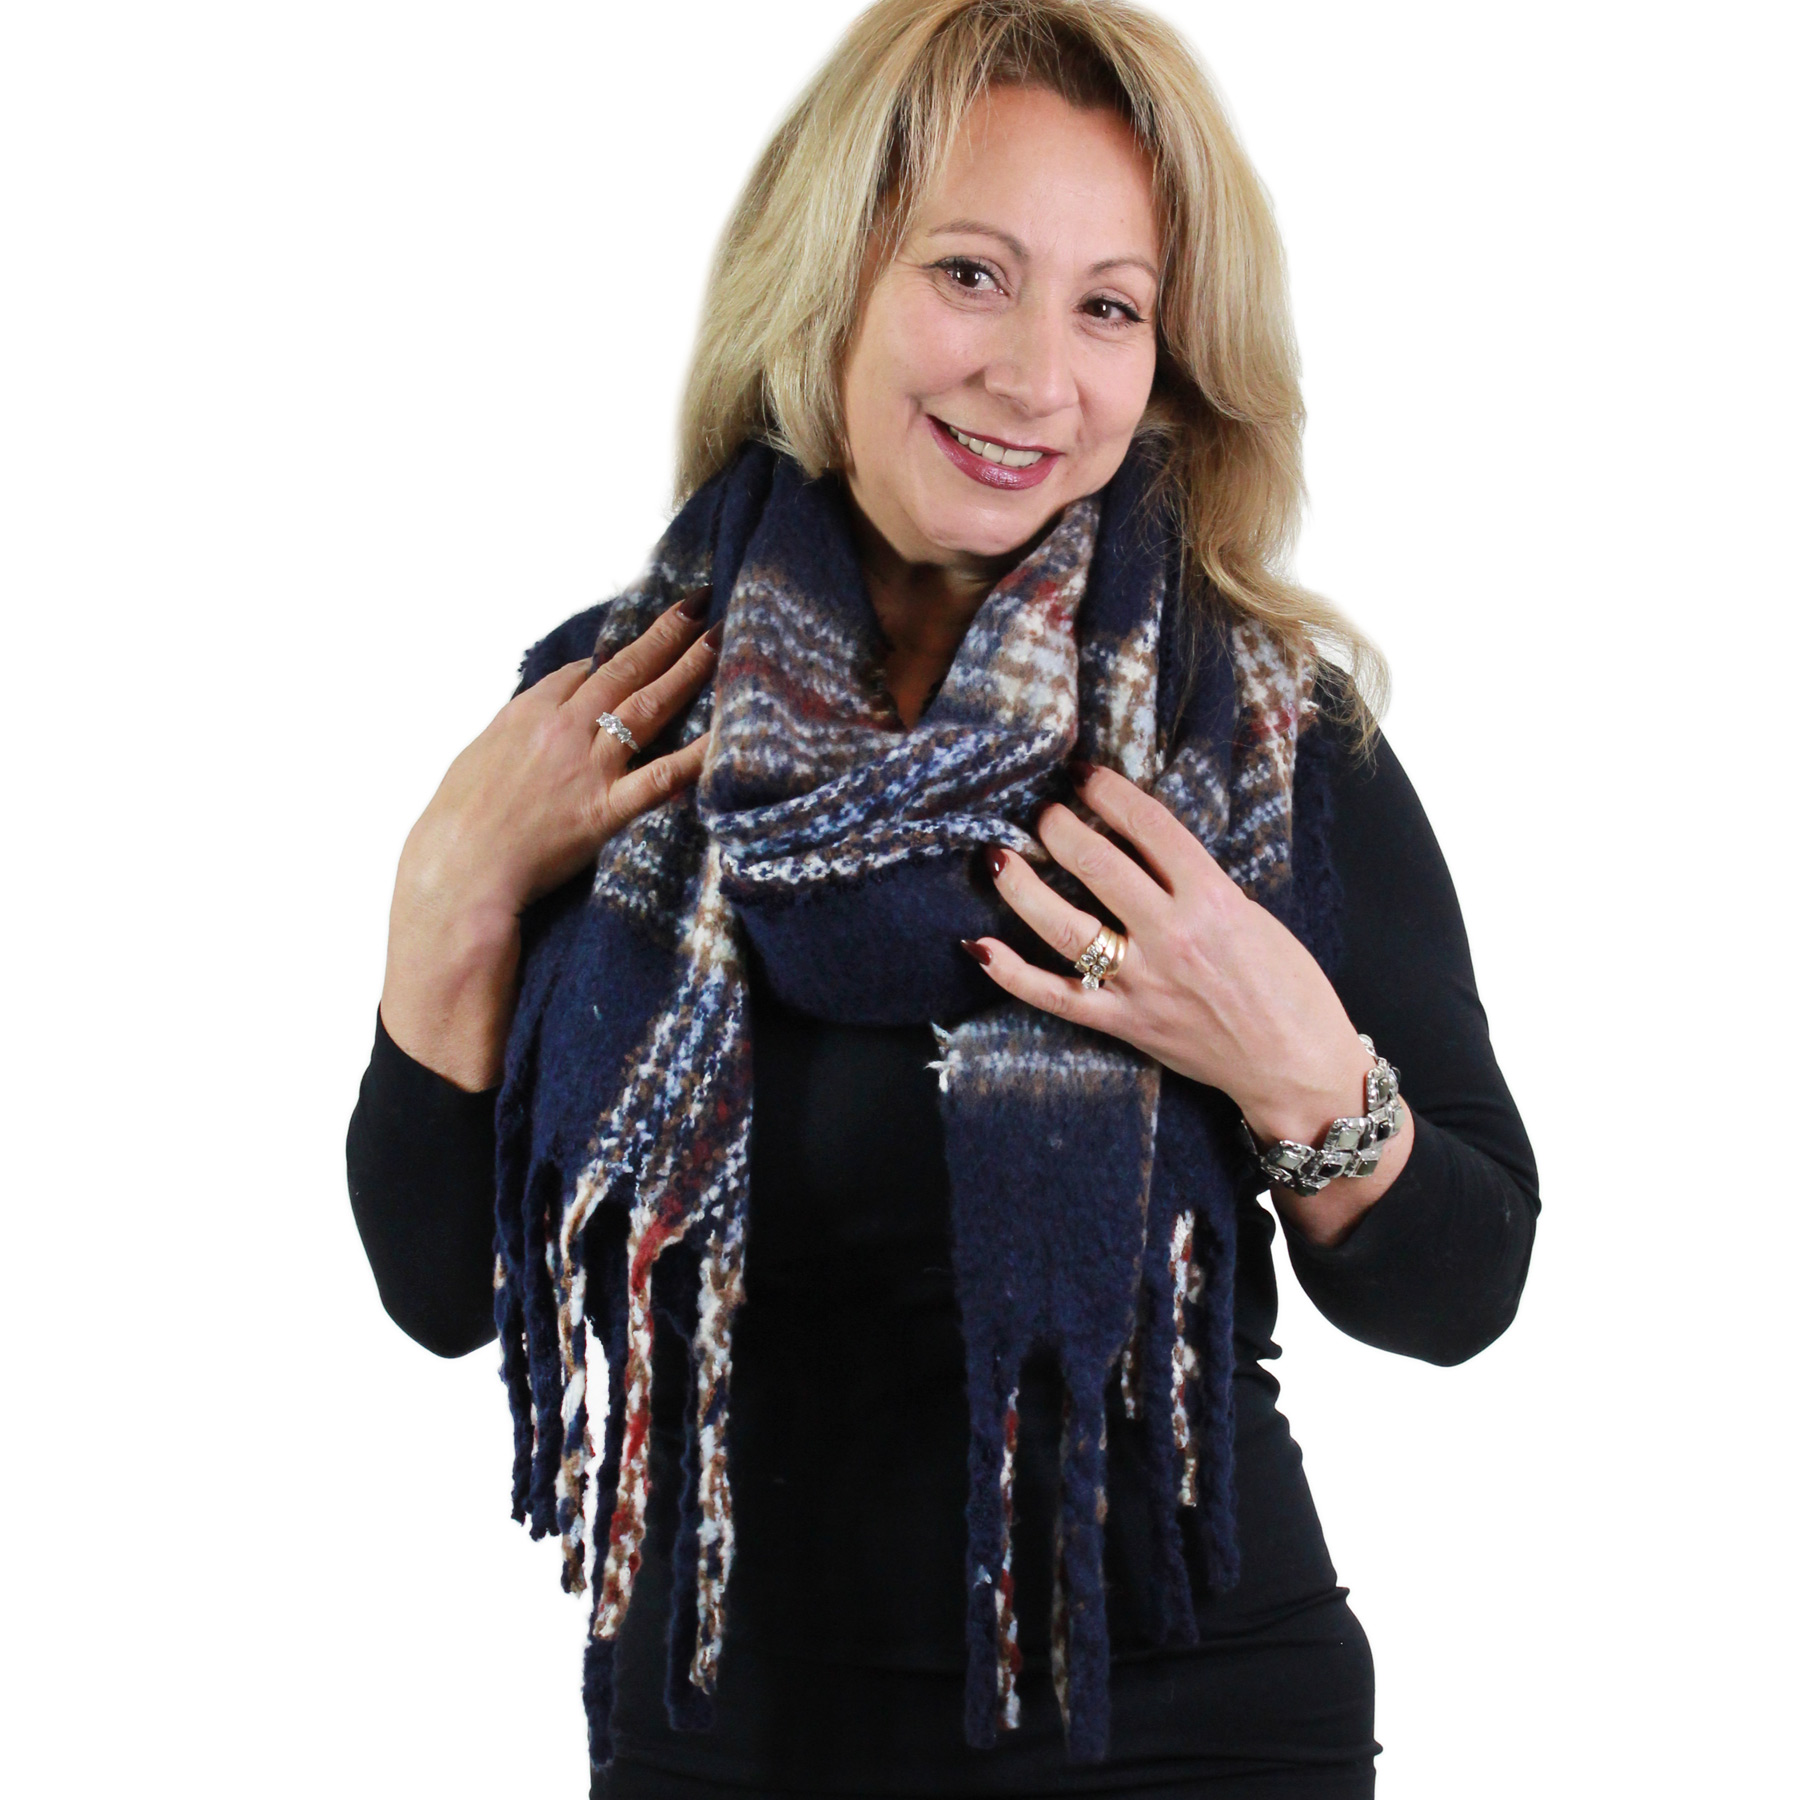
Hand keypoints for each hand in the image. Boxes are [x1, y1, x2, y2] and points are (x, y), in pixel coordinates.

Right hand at [381, 591, 717, 1088]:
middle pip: (623, 670)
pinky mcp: (607, 808)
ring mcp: (589, 766)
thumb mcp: (477, 756)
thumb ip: (513, 729)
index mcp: (529, 713)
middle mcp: (564, 729)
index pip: (582, 672)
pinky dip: (697, 754)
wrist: (457, 867)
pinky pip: (662, 775)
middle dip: (665, 635)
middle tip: (699, 608)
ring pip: (648, 705)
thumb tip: (536, 711)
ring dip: (687, 668)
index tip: (642, 644)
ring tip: (721, 640)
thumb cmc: (457, 821)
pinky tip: (727, 733)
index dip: (614, 656)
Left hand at [965, 764, 1411, 1243]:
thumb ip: (1198, 884)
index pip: (1149, 827)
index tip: (1084, 775)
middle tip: (1043, 812)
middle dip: (1060, 828)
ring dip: (1023, 887)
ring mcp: (1142, 983)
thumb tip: (1144, 850)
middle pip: (1098, 865)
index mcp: (1213, 900)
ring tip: (998, 857)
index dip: (1109, 791)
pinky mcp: (1123, 1023)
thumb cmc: (1288, 987)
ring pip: (1064, 926)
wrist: (1296, 1065)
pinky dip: (1012, 973)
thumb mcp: (1254, 916)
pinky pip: (1054, 996)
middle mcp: (1172, 936)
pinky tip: (979, 947)